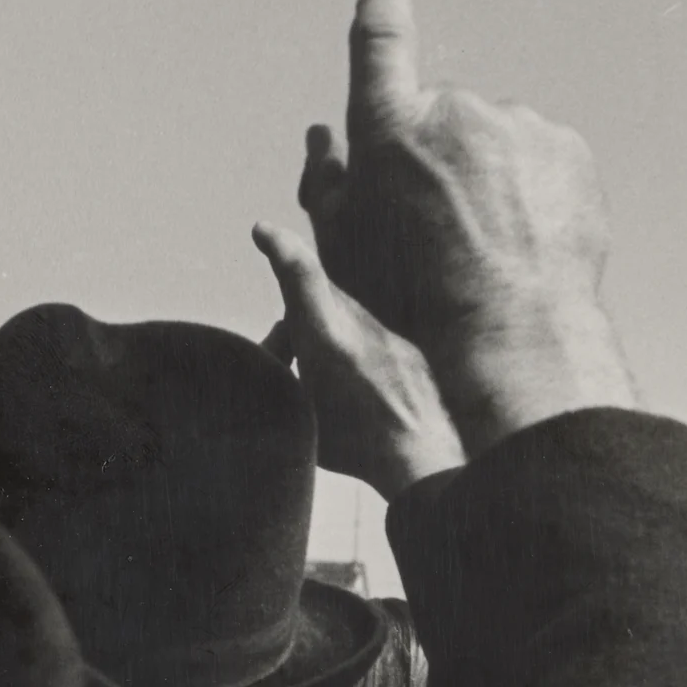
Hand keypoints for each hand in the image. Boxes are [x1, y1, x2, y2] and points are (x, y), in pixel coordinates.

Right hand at [254, 221, 465, 498]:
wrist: (422, 455)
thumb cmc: (353, 444)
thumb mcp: (300, 410)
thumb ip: (287, 376)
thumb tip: (280, 355)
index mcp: (328, 338)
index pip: (302, 278)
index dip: (282, 250)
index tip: (263, 231)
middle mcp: (361, 328)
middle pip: (315, 304)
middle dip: (290, 327)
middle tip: (280, 365)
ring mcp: (389, 336)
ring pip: (343, 321)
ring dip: (322, 342)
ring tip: (320, 387)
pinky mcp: (408, 350)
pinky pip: (370, 340)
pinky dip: (353, 357)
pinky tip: (356, 394)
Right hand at [299, 0, 633, 450]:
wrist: (512, 331)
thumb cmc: (413, 298)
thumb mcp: (342, 243)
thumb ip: (326, 178)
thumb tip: (324, 133)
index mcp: (390, 124)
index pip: (380, 42)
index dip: (380, 19)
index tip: (384, 3)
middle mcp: (457, 109)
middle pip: (446, 115)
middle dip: (443, 152)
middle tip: (446, 221)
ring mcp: (520, 125)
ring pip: (498, 138)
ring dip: (493, 172)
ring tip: (491, 240)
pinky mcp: (568, 148)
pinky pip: (543, 158)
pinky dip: (535, 188)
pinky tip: (526, 237)